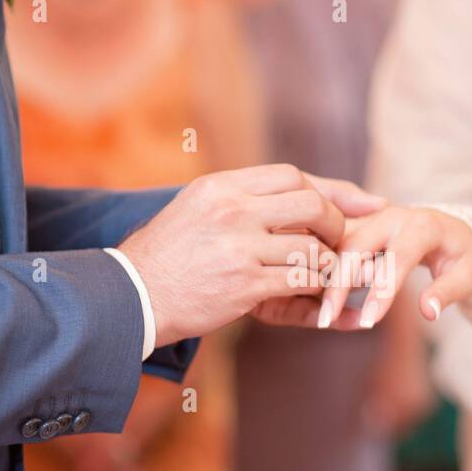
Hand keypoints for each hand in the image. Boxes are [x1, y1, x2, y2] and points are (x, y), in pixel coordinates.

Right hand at [121, 165, 379, 345]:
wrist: (134, 295)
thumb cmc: (169, 253)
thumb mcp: (198, 206)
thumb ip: (240, 196)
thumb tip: (290, 187)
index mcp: (222, 186)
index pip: (290, 175)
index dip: (322, 192)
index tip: (337, 207)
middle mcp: (232, 211)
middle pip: (311, 204)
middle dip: (335, 222)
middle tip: (338, 240)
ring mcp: (239, 249)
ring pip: (311, 247)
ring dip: (327, 261)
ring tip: (325, 269)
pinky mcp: (245, 286)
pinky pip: (299, 281)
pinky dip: (314, 287)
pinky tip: (313, 291)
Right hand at [254, 206, 471, 330]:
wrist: (451, 229)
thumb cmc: (462, 255)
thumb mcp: (470, 273)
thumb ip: (448, 292)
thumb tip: (428, 312)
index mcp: (421, 225)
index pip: (398, 258)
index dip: (383, 291)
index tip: (370, 322)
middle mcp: (390, 216)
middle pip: (355, 246)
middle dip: (339, 283)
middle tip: (325, 320)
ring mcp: (369, 218)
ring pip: (335, 243)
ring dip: (321, 275)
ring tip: (312, 310)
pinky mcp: (356, 226)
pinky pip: (330, 244)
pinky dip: (318, 267)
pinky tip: (308, 295)